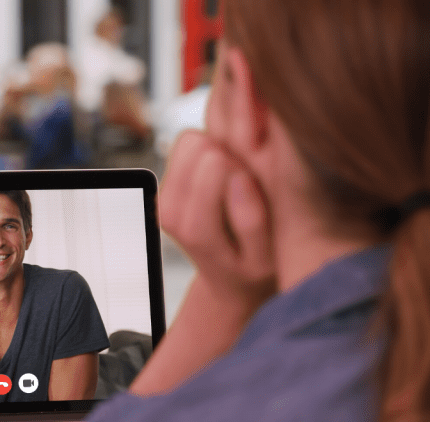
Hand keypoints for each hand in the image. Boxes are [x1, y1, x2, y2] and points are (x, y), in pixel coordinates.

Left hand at [159, 130, 276, 303]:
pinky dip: (210, 150)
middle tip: (247, 184)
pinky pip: (187, 141)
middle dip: (230, 157)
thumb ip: (252, 220)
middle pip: (200, 146)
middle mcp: (170, 212)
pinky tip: (224, 179)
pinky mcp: (167, 182)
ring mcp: (165, 196)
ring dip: (219, 153)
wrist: (231, 275)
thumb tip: (239, 178)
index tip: (256, 188)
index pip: (216, 164)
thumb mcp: (264, 256)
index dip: (244, 167)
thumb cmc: (253, 264)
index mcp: (194, 229)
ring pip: (190, 139)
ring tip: (236, 182)